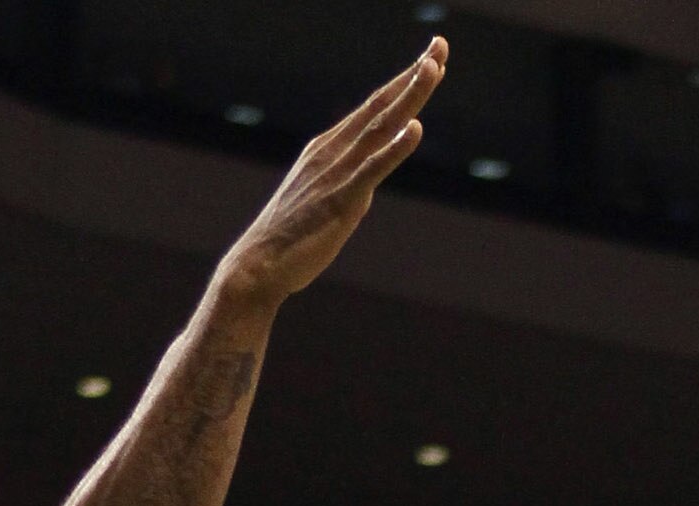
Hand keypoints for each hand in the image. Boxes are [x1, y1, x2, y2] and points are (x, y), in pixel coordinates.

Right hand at [217, 42, 445, 310]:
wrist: (257, 265)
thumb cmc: (288, 239)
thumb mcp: (319, 200)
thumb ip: (345, 187)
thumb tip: (364, 190)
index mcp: (327, 149)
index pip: (372, 109)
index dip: (402, 82)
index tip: (429, 60)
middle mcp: (333, 152)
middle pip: (380, 106)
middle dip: (413, 75)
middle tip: (441, 46)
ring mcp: (337, 174)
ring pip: (380, 127)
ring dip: (409, 96)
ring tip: (434, 68)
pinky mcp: (340, 201)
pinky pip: (372, 170)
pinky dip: (395, 148)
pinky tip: (415, 128)